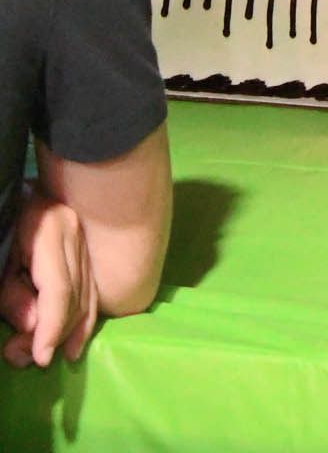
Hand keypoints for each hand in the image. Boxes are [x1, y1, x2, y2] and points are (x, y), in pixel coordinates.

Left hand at [0, 188, 97, 367]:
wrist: (19, 197)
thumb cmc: (4, 229)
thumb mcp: (1, 262)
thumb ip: (13, 296)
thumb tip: (33, 327)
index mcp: (50, 231)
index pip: (60, 289)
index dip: (52, 327)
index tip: (42, 358)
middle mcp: (74, 233)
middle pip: (75, 297)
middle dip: (55, 334)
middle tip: (28, 358)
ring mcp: (84, 239)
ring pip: (86, 296)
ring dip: (66, 332)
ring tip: (43, 354)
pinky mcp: (85, 248)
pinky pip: (90, 290)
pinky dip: (83, 322)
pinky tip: (73, 347)